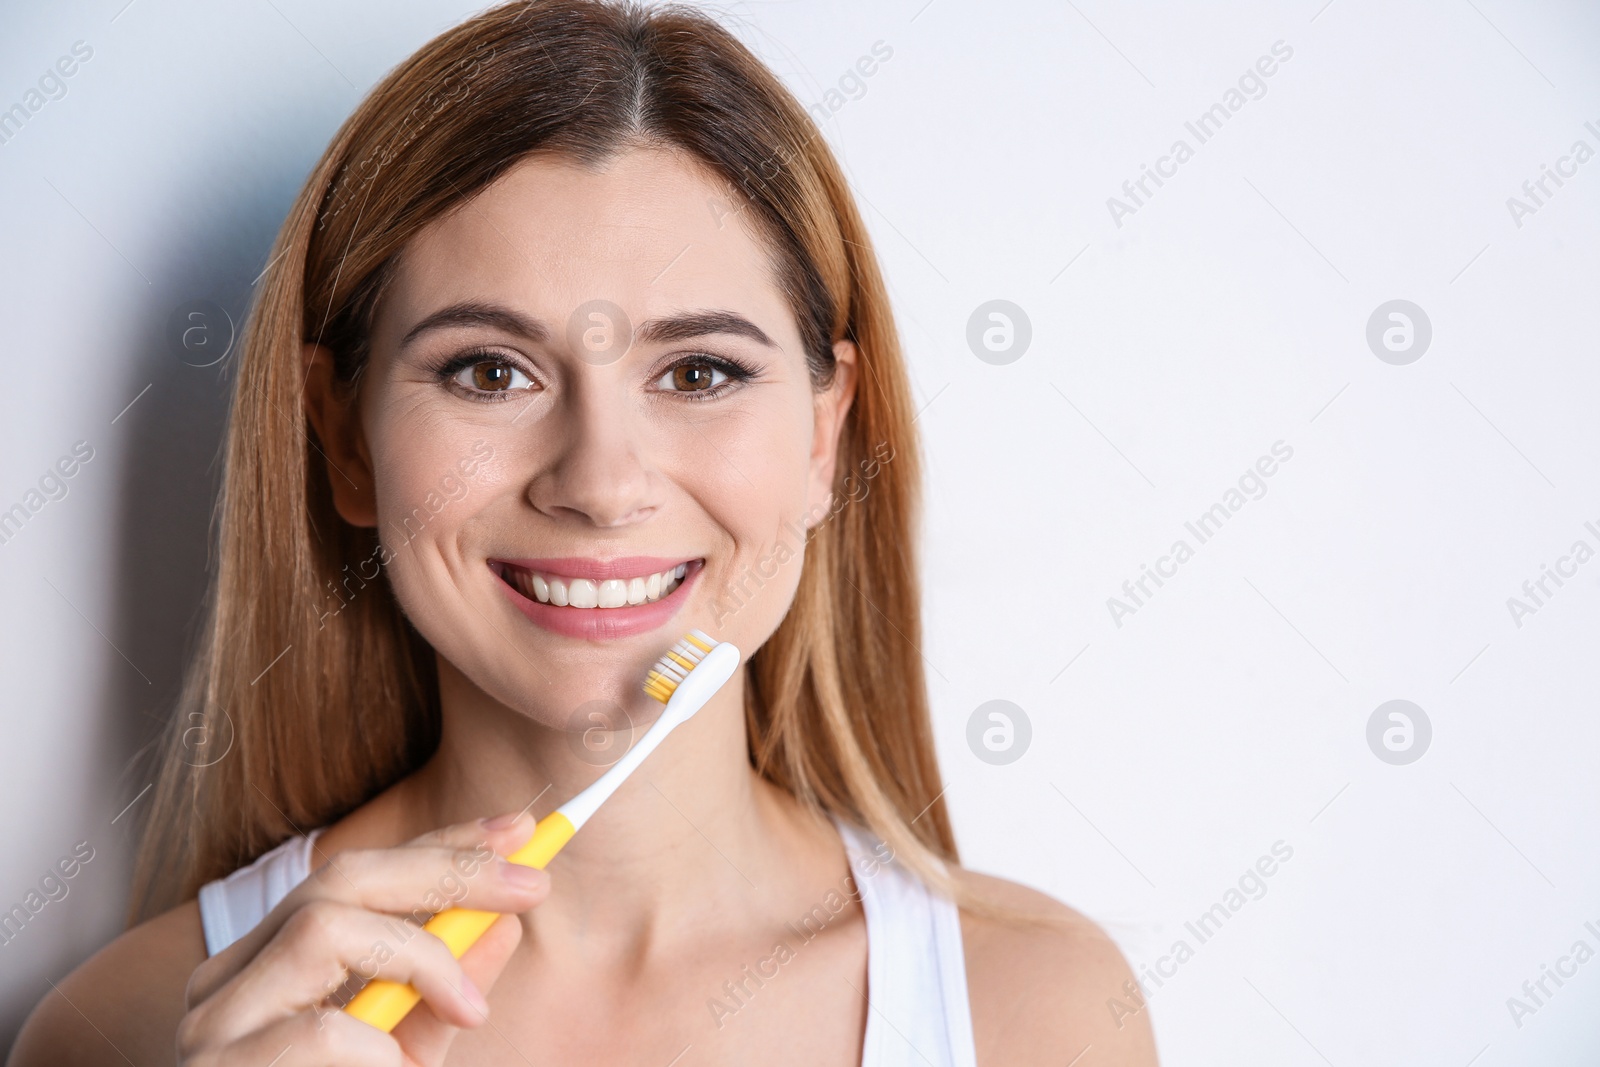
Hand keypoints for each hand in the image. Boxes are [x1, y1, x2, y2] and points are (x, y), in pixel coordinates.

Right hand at [176, 811, 547, 1065]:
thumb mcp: (407, 1053)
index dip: (443, 843)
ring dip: (420, 955)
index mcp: (268, 964)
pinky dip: (380, 1049)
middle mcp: (228, 981)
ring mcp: (212, 1026)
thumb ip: (446, 991)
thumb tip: (505, 924)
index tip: (521, 830)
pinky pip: (320, 1035)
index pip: (360, 874)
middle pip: (341, 879)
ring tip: (469, 1012)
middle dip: (449, 871)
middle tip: (533, 886)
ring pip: (322, 926)